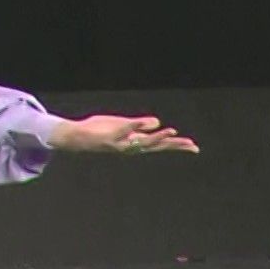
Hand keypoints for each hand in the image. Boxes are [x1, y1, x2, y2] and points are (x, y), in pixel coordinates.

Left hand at [48, 114, 196, 156]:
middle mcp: (130, 146)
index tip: (194, 147)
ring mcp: (120, 143)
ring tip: (172, 131)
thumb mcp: (122, 126)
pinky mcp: (109, 136)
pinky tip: (147, 121)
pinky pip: (124, 130)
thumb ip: (139, 125)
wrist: (75, 137)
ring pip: (142, 142)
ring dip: (158, 137)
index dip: (176, 145)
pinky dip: (135, 126)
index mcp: (134, 142)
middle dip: (173, 145)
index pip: (159, 144)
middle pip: (156, 146)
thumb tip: (157, 122)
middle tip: (191, 146)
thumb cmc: (98, 130)